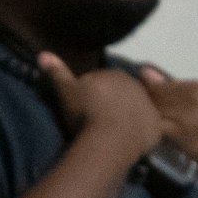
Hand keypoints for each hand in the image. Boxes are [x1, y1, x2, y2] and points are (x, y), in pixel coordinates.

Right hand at [36, 52, 159, 158]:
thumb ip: (57, 72)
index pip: (102, 80)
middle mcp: (136, 86)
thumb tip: (43, 53)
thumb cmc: (86, 112)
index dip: (91, 93)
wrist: (110, 140)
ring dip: (124, 117)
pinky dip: (138, 132)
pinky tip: (126, 143)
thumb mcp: (66, 91)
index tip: (82, 106)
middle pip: (120, 94)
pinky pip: (145, 127)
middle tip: (94, 120)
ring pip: (134, 109)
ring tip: (108, 133)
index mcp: (114, 74)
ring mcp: (148, 106)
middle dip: (110, 103)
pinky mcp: (155, 126)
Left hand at [137, 66, 197, 191]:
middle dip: (141, 107)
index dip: (145, 97)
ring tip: (141, 125)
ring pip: (153, 110)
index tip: (140, 107)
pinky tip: (147, 134)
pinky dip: (149, 129)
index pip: (158, 85)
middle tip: (137, 118)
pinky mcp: (182, 131)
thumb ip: (172, 89)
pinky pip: (156, 126)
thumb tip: (144, 71)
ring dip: (143, 118)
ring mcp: (189, 112)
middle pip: (154, 97)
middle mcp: (194, 96)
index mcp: (197, 86)